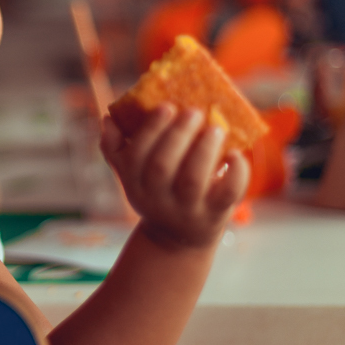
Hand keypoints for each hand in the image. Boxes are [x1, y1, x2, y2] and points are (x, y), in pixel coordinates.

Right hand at [101, 104, 248, 248]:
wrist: (179, 238)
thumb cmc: (158, 192)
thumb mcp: (133, 176)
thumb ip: (117, 149)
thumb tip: (108, 119)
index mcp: (135, 184)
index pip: (136, 157)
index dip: (151, 130)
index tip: (167, 106)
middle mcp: (157, 200)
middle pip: (162, 166)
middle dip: (178, 135)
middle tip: (194, 111)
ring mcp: (186, 209)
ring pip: (192, 180)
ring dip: (204, 149)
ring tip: (216, 129)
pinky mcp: (214, 214)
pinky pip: (227, 194)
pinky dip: (235, 172)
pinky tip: (236, 154)